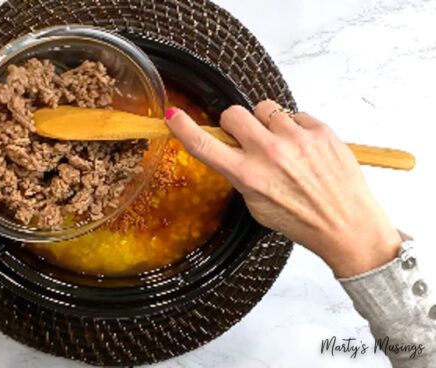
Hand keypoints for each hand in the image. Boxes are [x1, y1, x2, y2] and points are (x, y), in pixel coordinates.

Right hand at [166, 101, 400, 277]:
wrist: (346, 225)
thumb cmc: (301, 220)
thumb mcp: (256, 205)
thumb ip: (241, 175)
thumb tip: (231, 150)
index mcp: (248, 176)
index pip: (204, 145)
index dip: (184, 128)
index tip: (173, 116)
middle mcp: (269, 153)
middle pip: (233, 113)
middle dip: (235, 123)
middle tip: (247, 137)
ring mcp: (296, 138)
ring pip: (265, 108)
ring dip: (268, 123)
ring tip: (282, 145)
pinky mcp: (320, 130)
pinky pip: (296, 114)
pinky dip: (296, 128)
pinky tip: (304, 150)